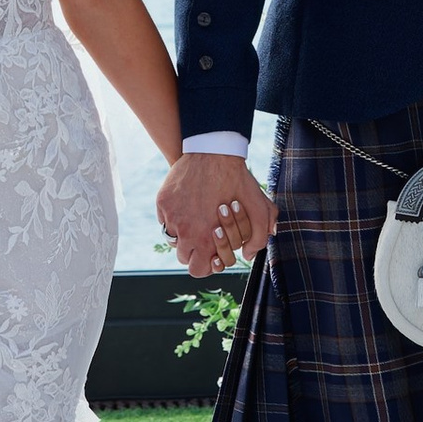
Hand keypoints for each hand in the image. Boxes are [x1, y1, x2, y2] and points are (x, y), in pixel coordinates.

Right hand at [156, 152, 273, 276]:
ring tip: (196, 220)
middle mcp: (185, 232)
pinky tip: (188, 205)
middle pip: (183, 257)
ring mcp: (171, 216)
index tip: (212, 253)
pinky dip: (173, 217)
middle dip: (194, 251)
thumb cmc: (237, 180)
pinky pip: (164, 219)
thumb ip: (259, 236)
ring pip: (172, 239)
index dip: (206, 264)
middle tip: (204, 237)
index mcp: (206, 239)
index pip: (198, 270)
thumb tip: (248, 255)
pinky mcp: (163, 202)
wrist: (214, 152)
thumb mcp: (258, 208)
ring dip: (183, 234)